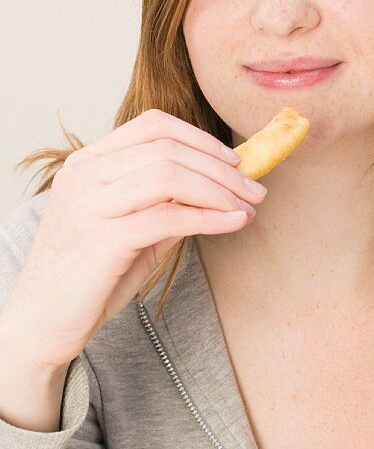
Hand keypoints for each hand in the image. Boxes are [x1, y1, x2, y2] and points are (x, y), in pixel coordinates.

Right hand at [2, 109, 264, 370]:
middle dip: (222, 169)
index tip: (237, 161)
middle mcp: (84, 176)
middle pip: (167, 149)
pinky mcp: (100, 239)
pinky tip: (233, 223)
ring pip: (169, 176)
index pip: (152, 126)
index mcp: (88, 164)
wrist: (42, 322)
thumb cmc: (86, 279)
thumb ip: (164, 208)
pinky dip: (209, 218)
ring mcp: (89, 205)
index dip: (201, 139)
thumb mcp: (129, 233)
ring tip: (249, 208)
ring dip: (220, 190)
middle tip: (256, 190)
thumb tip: (216, 194)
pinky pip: (167, 218)